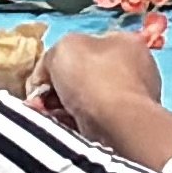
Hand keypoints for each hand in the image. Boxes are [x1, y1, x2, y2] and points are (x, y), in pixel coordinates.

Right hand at [40, 21, 171, 163]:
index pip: (87, 47)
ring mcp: (129, 102)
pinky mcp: (122, 129)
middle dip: (54, 88)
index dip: (60, 59)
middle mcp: (133, 71)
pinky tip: (55, 126)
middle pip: (82, 77)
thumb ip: (53, 54)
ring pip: (82, 103)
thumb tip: (47, 74)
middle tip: (38, 97)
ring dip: (57, 108)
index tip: (43, 74)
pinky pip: (87, 124)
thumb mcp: (64, 47)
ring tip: (41, 113)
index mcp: (125, 43)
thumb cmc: (94, 77)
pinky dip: (68, 125)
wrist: (116, 124)